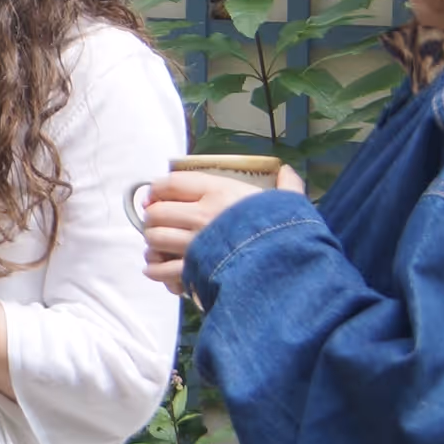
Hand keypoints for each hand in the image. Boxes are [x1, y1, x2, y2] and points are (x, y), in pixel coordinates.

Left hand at [140, 165, 305, 295]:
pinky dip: (156, 270)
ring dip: (153, 244)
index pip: (173, 183)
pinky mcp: (193, 271)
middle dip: (153, 218)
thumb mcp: (290, 203)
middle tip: (158, 223)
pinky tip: (159, 269)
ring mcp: (194, 245)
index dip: (158, 188)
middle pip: (157, 212)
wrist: (286, 268)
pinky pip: (161, 270)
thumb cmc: (286, 233)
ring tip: (159, 247)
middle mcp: (201, 216)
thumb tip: (287, 172)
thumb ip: (286, 187)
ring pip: (155, 239)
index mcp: (220, 193)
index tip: (155, 194)